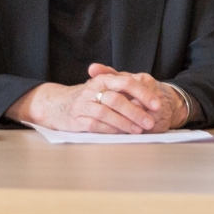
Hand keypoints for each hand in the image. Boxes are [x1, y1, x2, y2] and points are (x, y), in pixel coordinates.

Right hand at [3, 64, 180, 133]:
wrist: (56, 104)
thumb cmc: (89, 96)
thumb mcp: (104, 85)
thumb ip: (124, 86)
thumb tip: (151, 88)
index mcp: (103, 79)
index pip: (126, 82)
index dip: (143, 94)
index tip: (157, 104)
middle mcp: (92, 90)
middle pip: (117, 100)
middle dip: (136, 112)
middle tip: (150, 122)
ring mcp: (82, 105)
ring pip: (106, 113)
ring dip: (124, 123)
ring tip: (139, 130)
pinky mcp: (75, 120)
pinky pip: (94, 125)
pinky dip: (109, 130)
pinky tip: (121, 134)